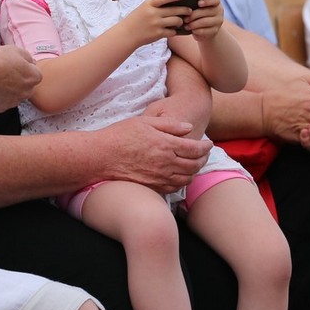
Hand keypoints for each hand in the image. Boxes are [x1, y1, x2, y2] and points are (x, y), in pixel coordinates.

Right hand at [0, 45, 41, 111]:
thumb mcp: (14, 50)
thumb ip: (27, 56)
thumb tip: (31, 62)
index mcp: (33, 77)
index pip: (35, 74)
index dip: (25, 68)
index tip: (15, 66)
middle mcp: (27, 92)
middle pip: (26, 87)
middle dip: (19, 81)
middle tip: (5, 73)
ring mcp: (14, 102)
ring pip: (15, 95)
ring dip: (9, 90)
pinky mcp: (2, 108)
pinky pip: (3, 102)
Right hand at [92, 116, 211, 193]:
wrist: (101, 157)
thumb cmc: (120, 135)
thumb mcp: (146, 121)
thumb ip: (170, 125)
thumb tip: (188, 128)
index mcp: (166, 144)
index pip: (196, 148)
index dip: (205, 147)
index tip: (208, 144)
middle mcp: (166, 163)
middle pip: (195, 165)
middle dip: (204, 159)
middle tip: (205, 154)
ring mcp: (159, 177)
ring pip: (187, 178)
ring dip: (195, 171)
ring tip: (195, 164)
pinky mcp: (152, 186)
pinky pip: (174, 187)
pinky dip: (182, 182)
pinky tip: (181, 176)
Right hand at [121, 0, 189, 47]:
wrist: (126, 34)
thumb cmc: (135, 20)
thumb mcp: (143, 8)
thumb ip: (155, 5)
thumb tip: (171, 3)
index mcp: (148, 4)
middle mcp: (153, 13)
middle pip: (174, 10)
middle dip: (184, 10)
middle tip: (189, 11)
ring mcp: (156, 24)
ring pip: (176, 21)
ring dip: (180, 21)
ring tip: (181, 21)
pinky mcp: (158, 34)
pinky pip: (172, 32)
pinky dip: (174, 31)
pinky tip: (173, 30)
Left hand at [183, 0, 223, 41]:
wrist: (206, 29)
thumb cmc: (199, 15)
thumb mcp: (198, 7)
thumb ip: (195, 3)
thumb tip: (184, 2)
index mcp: (216, 2)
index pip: (214, 0)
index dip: (207, 1)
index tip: (198, 3)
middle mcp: (219, 11)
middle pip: (206, 11)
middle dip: (194, 15)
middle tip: (185, 19)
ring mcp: (218, 21)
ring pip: (205, 22)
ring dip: (194, 24)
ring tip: (186, 26)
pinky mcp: (215, 30)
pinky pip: (205, 30)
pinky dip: (197, 31)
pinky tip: (192, 30)